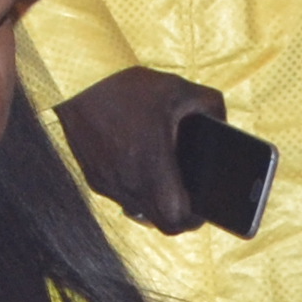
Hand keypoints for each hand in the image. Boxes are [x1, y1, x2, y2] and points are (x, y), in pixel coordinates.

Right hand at [55, 63, 226, 233]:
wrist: (76, 79)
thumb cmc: (129, 86)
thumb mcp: (179, 89)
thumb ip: (211, 107)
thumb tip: (225, 125)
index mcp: (152, 165)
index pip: (176, 219)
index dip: (195, 219)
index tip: (204, 206)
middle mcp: (127, 182)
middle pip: (159, 222)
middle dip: (177, 214)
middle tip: (189, 197)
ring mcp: (107, 182)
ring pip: (139, 210)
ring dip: (154, 202)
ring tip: (164, 178)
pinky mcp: (93, 176)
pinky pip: (120, 194)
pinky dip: (135, 187)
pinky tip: (140, 164)